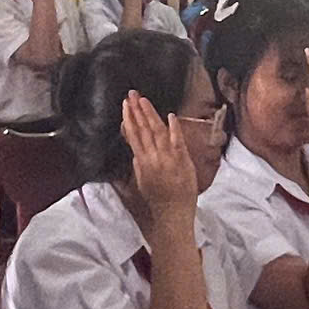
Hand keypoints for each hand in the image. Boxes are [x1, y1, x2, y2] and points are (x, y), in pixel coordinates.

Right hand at [121, 90, 198, 216]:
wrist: (173, 214)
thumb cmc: (157, 200)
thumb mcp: (142, 181)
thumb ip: (138, 164)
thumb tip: (135, 149)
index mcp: (142, 162)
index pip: (133, 136)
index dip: (129, 119)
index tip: (125, 105)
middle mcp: (153, 159)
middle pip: (143, 130)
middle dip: (136, 111)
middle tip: (131, 94)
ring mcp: (168, 160)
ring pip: (157, 133)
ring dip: (150, 115)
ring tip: (144, 100)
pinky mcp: (182, 162)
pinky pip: (177, 142)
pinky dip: (174, 129)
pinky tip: (170, 116)